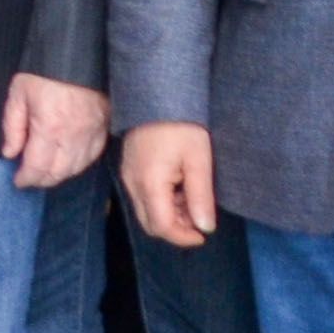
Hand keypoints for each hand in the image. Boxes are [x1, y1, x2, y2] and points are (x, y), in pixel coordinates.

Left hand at [0, 74, 110, 190]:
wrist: (78, 51)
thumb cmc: (44, 70)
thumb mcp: (18, 94)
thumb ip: (12, 126)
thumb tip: (10, 153)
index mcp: (49, 128)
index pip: (37, 167)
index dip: (26, 179)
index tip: (18, 180)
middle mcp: (73, 136)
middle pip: (58, 173)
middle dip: (41, 180)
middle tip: (30, 177)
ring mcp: (92, 133)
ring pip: (77, 168)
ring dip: (60, 174)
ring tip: (47, 171)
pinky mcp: (104, 126)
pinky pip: (93, 156)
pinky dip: (79, 164)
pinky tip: (69, 162)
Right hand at [124, 122, 217, 245]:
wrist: (156, 95)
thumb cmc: (181, 125)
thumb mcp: (198, 160)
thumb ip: (200, 196)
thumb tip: (206, 227)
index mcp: (149, 184)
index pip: (162, 226)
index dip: (183, 237)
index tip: (204, 234)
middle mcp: (132, 184)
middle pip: (150, 224)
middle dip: (175, 227)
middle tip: (198, 214)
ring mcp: (127, 177)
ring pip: (146, 212)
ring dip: (169, 214)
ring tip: (191, 196)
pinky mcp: (128, 169)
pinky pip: (142, 197)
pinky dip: (161, 201)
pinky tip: (178, 185)